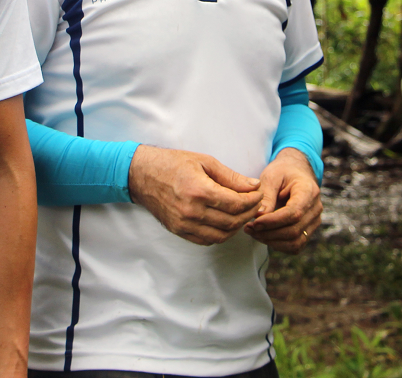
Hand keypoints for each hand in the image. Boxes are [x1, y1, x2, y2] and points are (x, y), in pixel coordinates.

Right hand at [128, 145, 262, 245]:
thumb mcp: (205, 161)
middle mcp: (192, 211)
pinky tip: (227, 222)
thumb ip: (231, 176)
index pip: (236, 204)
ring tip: (243, 213)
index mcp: (199, 191)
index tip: (259, 194)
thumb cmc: (174, 163)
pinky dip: (222, 234)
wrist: (143, 174)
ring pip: (222, 235)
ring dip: (237, 226)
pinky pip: (207, 240)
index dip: (253, 201)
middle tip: (255, 204)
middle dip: (249, 213)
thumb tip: (254, 185)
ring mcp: (184, 224)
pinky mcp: (179, 231)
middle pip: (232, 221)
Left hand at [244, 148, 321, 252]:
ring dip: (272, 241)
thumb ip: (266, 195)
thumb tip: (260, 216)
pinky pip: (295, 246)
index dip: (273, 221)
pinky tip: (264, 235)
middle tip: (249, 228)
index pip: (294, 213)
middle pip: (294, 230)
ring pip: (295, 242)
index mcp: (308, 191)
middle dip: (269, 233)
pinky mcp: (308, 230)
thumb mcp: (271, 176)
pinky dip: (278, 245)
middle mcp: (315, 208)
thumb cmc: (282, 172)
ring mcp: (314, 221)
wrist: (295, 171)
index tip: (255, 222)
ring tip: (253, 232)